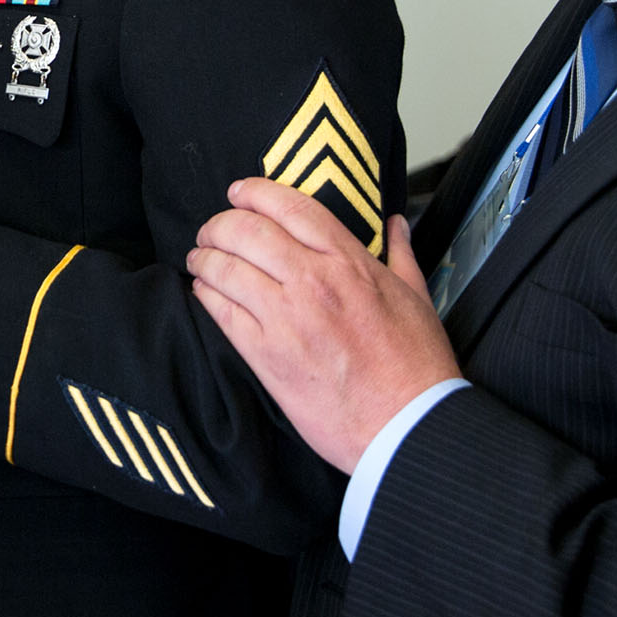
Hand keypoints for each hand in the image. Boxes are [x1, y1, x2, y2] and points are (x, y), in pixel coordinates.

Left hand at [186, 178, 459, 472]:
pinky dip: (205, 295)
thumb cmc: (416, 365)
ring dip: (204, 257)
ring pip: (225, 267)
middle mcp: (312, 281)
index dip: (255, 191)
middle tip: (212, 229)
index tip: (239, 191)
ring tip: (200, 258)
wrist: (406, 425)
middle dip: (220, 223)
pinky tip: (204, 291)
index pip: (290, 207)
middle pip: (246, 230)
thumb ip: (400, 254)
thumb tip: (395, 224)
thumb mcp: (416, 297)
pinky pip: (220, 312)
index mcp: (349, 262)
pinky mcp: (266, 355)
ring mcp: (285, 318)